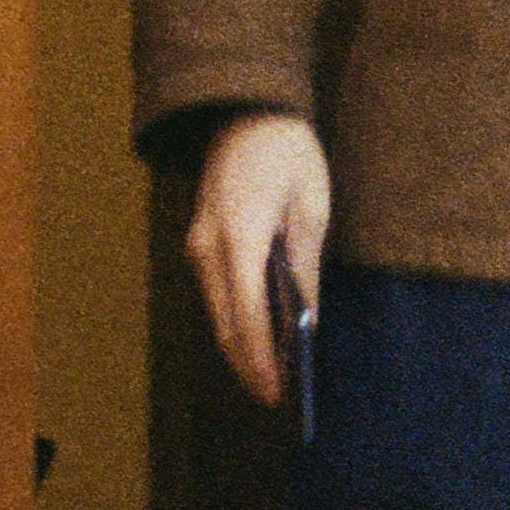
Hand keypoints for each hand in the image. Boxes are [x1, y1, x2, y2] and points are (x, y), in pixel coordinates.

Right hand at [184, 109, 331, 408]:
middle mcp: (207, 247)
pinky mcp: (199, 243)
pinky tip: (261, 338)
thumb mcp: (311, 208)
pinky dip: (236, 322)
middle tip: (279, 398)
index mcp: (239, 236)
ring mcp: (198, 245)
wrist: (245, 111)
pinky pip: (217, 295)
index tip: (279, 393)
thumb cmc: (287, 154)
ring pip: (218, 314)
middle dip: (250, 364)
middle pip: (225, 324)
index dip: (262, 359)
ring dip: (241, 347)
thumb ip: (304, 268)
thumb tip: (305, 323)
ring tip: (274, 377)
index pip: (246, 316)